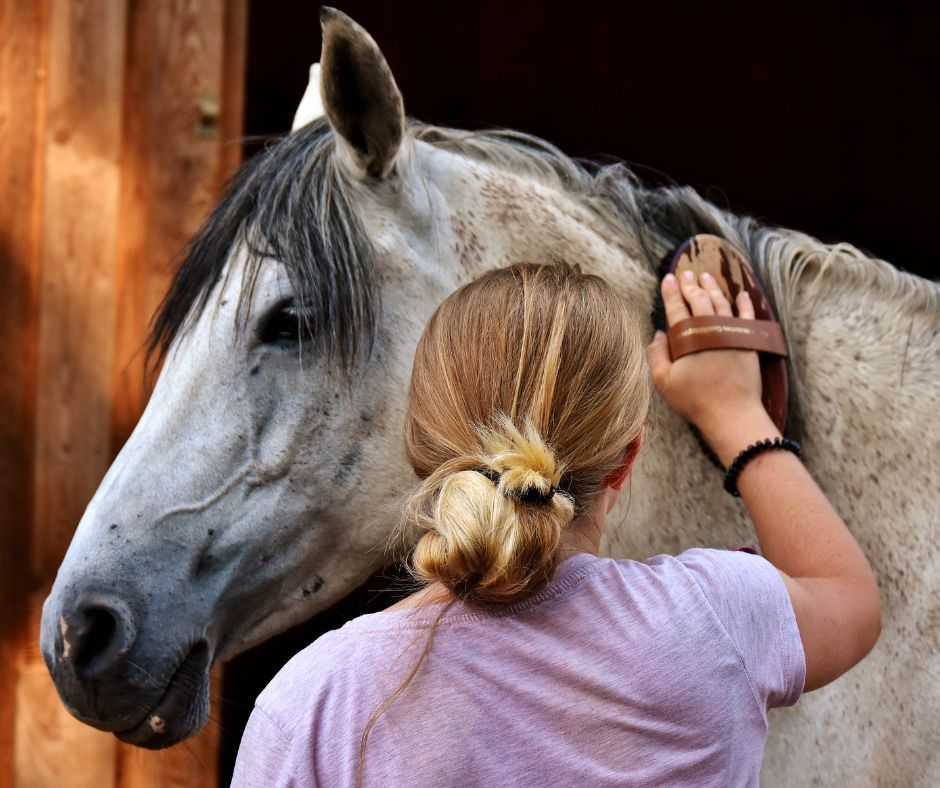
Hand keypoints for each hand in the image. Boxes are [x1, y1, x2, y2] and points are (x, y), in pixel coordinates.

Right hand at [647, 271, 775, 454]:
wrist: (732, 413)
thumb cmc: (695, 400)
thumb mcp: (664, 382)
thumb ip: (657, 355)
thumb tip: (658, 334)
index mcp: (688, 337)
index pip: (676, 308)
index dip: (671, 292)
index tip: (668, 279)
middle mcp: (711, 328)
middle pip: (699, 300)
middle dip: (690, 285)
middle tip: (685, 273)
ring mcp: (732, 332)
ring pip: (721, 302)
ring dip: (713, 287)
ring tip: (706, 277)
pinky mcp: (749, 341)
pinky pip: (747, 316)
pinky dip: (744, 303)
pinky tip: (741, 294)